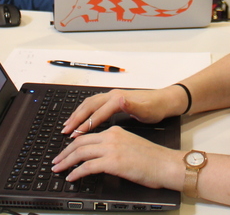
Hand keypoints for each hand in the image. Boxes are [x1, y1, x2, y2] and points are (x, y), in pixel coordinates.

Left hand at [52, 125, 182, 190]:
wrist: (165, 164)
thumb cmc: (153, 159)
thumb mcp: (130, 145)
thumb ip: (115, 147)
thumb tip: (100, 157)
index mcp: (115, 131)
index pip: (87, 135)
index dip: (73, 144)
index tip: (66, 151)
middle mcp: (111, 136)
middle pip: (79, 142)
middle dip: (64, 152)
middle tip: (56, 161)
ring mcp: (111, 148)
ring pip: (80, 153)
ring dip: (66, 162)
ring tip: (59, 169)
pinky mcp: (113, 162)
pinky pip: (87, 166)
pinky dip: (76, 172)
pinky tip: (72, 177)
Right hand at [61, 87, 183, 136]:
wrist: (164, 100)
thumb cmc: (155, 108)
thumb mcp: (146, 110)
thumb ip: (133, 107)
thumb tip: (120, 100)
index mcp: (118, 99)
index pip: (97, 113)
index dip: (85, 124)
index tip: (74, 135)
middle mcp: (112, 96)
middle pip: (88, 106)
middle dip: (75, 119)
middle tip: (65, 131)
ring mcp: (112, 96)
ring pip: (89, 104)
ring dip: (77, 114)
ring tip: (67, 126)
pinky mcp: (113, 99)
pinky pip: (93, 104)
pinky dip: (84, 111)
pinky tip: (80, 120)